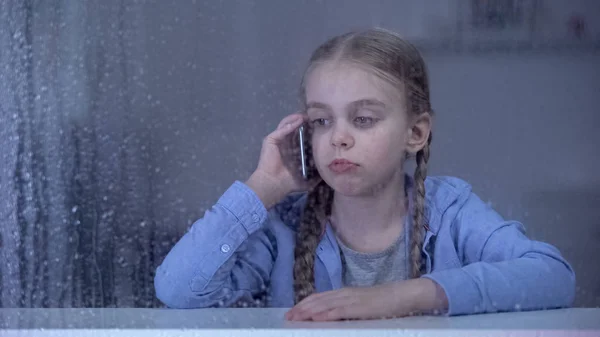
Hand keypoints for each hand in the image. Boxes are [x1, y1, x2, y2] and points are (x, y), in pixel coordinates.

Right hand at [247, 113, 320, 207]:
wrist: (274, 185)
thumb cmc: (289, 182)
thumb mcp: (308, 179)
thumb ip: (317, 174)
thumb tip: (330, 172)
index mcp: (293, 150)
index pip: (301, 135)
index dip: (309, 130)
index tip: (319, 125)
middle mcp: (285, 143)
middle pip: (294, 127)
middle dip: (303, 121)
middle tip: (313, 117)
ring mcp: (277, 141)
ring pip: (286, 125)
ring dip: (295, 119)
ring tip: (305, 116)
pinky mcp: (270, 140)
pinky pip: (281, 130)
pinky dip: (289, 125)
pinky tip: (297, 122)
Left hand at [284, 279, 447, 320]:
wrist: (405, 294)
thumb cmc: (386, 303)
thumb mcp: (363, 305)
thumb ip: (348, 309)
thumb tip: (333, 316)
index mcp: (346, 293)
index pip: (320, 296)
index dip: (305, 303)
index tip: (292, 311)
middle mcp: (346, 293)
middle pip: (318, 299)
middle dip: (301, 308)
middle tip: (287, 317)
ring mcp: (353, 299)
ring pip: (325, 304)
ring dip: (308, 311)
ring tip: (295, 318)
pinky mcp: (360, 307)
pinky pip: (339, 310)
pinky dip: (326, 313)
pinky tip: (316, 317)